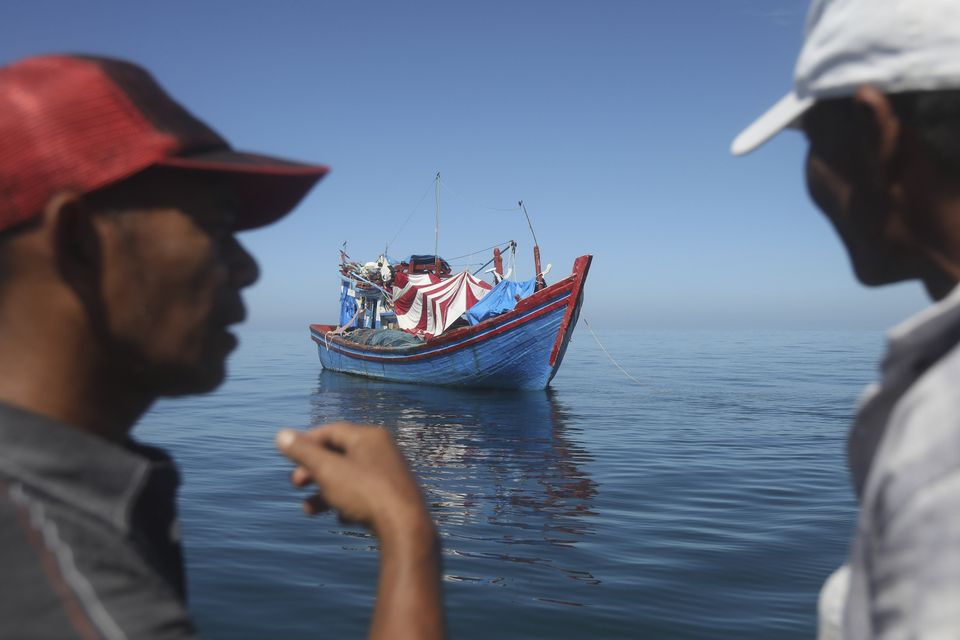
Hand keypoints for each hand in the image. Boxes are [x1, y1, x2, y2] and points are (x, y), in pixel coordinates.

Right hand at [275, 422, 430, 537]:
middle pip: (339, 455)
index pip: (331, 431)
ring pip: (349, 478)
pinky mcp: (394, 495)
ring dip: (325, 492)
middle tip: (296, 483)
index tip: (288, 456)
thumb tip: (281, 435)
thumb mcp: (328, 471)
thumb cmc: (366, 494)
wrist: (406, 528)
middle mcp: (382, 450)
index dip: (306, 442)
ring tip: (308, 509)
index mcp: (369, 436)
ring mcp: (390, 473)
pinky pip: (364, 495)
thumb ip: (303, 453)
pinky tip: (343, 519)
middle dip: (313, 470)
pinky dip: (347, 504)